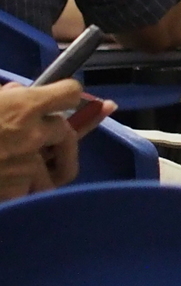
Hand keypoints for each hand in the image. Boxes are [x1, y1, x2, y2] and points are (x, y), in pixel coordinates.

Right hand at [0, 81, 109, 201]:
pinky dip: (27, 194)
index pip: (70, 92)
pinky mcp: (18, 192)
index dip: (69, 95)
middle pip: (68, 133)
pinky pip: (37, 194)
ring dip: (51, 171)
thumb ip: (6, 97)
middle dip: (60, 137)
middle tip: (47, 143)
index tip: (68, 99)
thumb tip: (18, 91)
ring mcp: (29, 164)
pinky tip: (13, 190)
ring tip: (33, 173)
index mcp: (24, 106)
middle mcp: (35, 133)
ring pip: (62, 170)